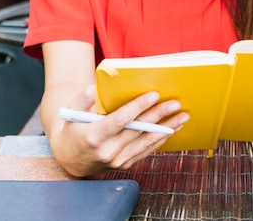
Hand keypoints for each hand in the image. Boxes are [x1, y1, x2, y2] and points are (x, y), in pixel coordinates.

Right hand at [51, 85, 188, 176]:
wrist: (70, 159)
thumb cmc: (73, 128)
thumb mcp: (72, 110)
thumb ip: (84, 97)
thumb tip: (98, 87)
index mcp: (94, 136)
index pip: (120, 120)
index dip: (137, 107)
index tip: (153, 95)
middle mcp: (108, 151)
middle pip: (138, 130)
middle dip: (158, 115)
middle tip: (174, 103)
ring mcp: (118, 160)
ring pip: (147, 142)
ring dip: (166, 128)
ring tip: (182, 116)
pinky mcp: (126, 165)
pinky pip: (146, 150)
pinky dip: (160, 139)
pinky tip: (172, 129)